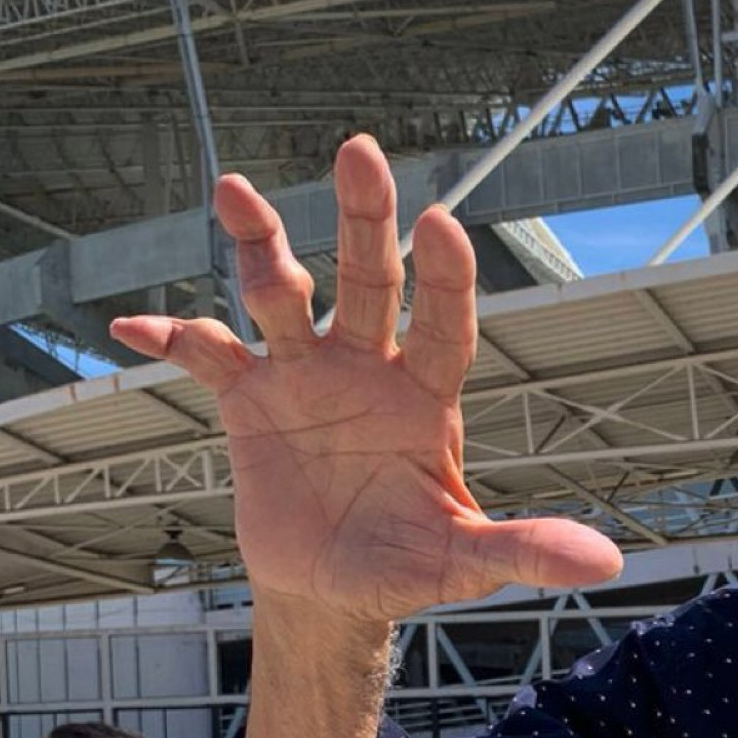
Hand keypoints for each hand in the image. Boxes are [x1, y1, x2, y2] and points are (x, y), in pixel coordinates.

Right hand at [109, 136, 624, 620]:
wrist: (333, 589)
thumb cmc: (408, 564)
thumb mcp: (463, 563)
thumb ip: (524, 550)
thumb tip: (607, 563)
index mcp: (425, 398)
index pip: (443, 325)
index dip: (444, 278)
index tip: (438, 223)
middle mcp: (365, 368)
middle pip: (368, 280)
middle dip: (363, 218)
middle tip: (360, 148)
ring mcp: (304, 375)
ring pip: (281, 294)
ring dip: (258, 245)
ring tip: (234, 191)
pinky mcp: (249, 399)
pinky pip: (207, 356)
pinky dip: (171, 337)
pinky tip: (130, 326)